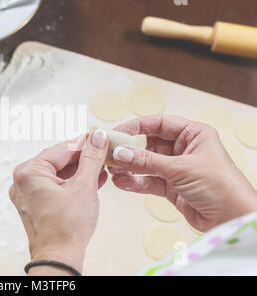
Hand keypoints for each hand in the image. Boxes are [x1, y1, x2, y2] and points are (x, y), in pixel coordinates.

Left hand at [9, 130, 108, 274]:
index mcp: (28, 172)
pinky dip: (72, 183)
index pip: (61, 149)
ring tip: (102, 166)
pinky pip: (55, 187)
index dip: (84, 143)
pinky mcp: (35, 205)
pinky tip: (92, 179)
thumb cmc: (67, 227)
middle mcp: (23, 181)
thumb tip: (98, 137)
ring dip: (80, 171)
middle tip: (104, 152)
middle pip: (58, 161)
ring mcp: (27, 194)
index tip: (100, 138)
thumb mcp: (84, 186)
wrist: (60, 258)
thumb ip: (91, 158)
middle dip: (83, 158)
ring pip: (58, 174)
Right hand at [110, 115, 256, 231]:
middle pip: (150, 144)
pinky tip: (121, 182)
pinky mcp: (171, 187)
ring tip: (112, 169)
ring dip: (130, 167)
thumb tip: (121, 152)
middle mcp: (184, 149)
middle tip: (110, 153)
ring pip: (146, 164)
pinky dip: (135, 182)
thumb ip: (148, 161)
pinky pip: (148, 181)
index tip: (118, 132)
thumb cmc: (220, 186)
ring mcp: (177, 169)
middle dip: (130, 149)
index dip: (138, 126)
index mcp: (193, 134)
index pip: (160, 124)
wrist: (232, 218)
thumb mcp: (181, 168)